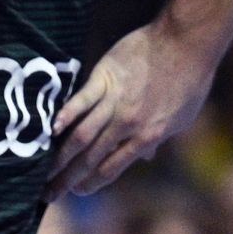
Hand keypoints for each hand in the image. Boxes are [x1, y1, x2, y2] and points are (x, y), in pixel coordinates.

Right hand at [44, 18, 219, 198]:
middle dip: (67, 179)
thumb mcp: (182, 117)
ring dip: (60, 156)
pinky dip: (65, 115)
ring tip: (42, 170)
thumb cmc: (191, 78)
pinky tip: (50, 130)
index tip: (76, 192)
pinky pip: (81, 100)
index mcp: (148, 136)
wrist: (187, 41)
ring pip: (82, 135)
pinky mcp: (106, 77)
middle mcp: (128, 124)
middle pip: (91, 157)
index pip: (111, 169)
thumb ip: (160, 138)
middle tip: (47, 192)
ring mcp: (116, 100)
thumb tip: (147, 157)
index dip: (91, 183)